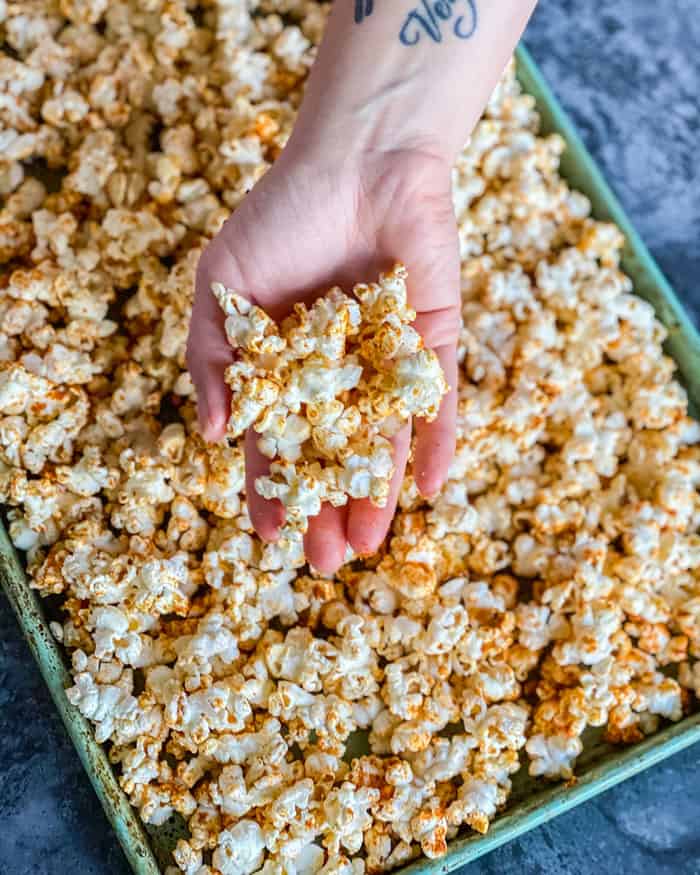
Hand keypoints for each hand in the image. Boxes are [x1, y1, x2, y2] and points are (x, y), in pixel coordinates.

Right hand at [186, 141, 459, 573]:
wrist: (357, 159)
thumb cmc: (280, 217)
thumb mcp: (222, 288)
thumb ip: (213, 360)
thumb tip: (217, 437)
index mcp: (287, 366)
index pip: (280, 441)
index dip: (272, 489)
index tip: (269, 537)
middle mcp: (339, 374)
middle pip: (335, 454)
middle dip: (330, 507)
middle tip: (329, 564)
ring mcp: (389, 363)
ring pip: (385, 439)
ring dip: (378, 492)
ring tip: (370, 544)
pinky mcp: (435, 343)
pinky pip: (438, 401)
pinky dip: (435, 441)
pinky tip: (427, 488)